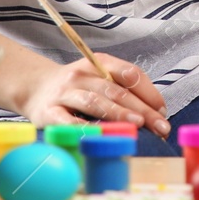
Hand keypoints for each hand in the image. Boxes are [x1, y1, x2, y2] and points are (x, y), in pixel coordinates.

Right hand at [17, 53, 170, 136]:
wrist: (35, 88)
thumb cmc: (76, 88)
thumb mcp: (98, 79)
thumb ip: (122, 91)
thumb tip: (155, 113)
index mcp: (99, 63)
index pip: (129, 74)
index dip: (149, 92)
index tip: (163, 111)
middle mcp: (82, 74)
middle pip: (116, 90)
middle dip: (142, 109)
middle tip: (161, 127)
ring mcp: (65, 92)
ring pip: (95, 101)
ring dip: (118, 113)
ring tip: (137, 125)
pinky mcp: (49, 112)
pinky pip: (69, 121)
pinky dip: (86, 129)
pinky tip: (101, 136)